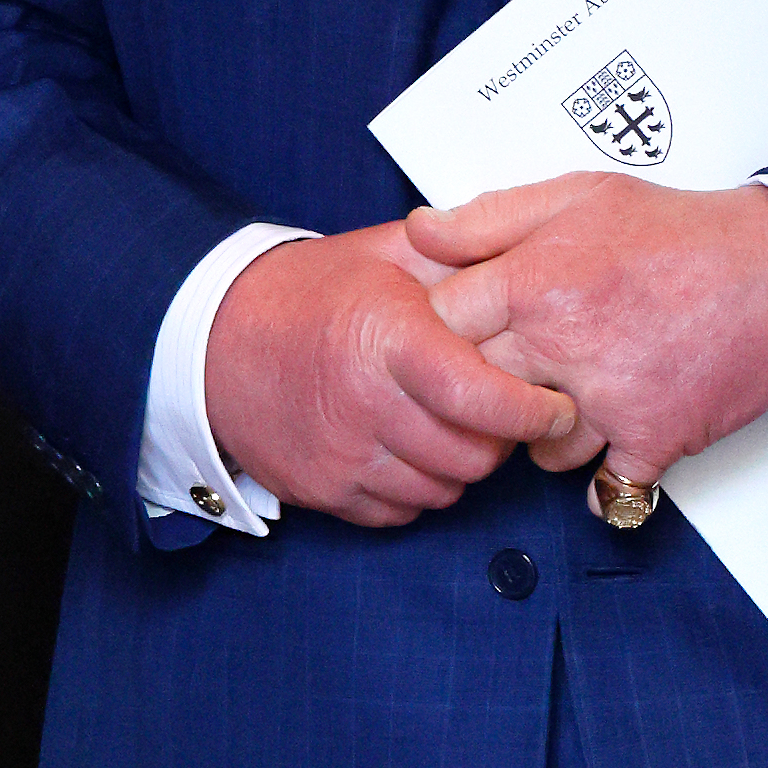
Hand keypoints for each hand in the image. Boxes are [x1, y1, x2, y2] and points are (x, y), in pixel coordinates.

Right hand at [204, 218, 576, 526]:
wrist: (212, 337)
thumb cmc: (307, 293)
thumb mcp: (384, 254)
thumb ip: (458, 257)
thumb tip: (530, 259)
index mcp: (386, 341)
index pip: (481, 398)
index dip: (532, 411)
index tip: (555, 407)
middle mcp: (363, 406)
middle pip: (471, 456)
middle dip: (498, 439)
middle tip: (497, 411)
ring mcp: (340, 456)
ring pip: (441, 492)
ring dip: (457, 465)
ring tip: (446, 423)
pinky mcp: (323, 491)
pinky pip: (400, 513)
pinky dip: (415, 489)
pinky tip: (405, 447)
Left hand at [410, 177, 767, 485]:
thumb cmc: (683, 232)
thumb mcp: (578, 195)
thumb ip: (490, 216)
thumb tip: (419, 231)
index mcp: (534, 279)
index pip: (440, 326)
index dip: (445, 333)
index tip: (466, 335)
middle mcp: (562, 343)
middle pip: (475, 395)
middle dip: (487, 389)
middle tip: (517, 374)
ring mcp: (606, 399)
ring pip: (533, 450)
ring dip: (547, 436)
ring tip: (575, 402)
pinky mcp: (652, 439)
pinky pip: (603, 490)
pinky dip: (604, 482)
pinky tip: (612, 451)